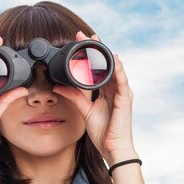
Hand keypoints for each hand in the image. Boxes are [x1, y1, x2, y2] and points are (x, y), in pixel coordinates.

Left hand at [51, 31, 137, 165]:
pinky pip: (121, 81)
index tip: (79, 41)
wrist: (112, 147)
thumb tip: (58, 86)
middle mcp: (115, 89)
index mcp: (106, 91)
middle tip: (85, 35)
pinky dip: (117, 69)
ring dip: (104, 53)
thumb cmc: (103, 132)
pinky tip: (113, 58)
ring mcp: (121, 92)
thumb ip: (74, 97)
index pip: (98, 68)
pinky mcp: (125, 99)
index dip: (89, 54)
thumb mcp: (84, 110)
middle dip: (96, 48)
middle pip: (106, 64)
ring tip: (96, 40)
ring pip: (114, 68)